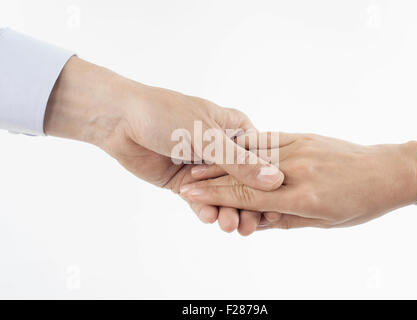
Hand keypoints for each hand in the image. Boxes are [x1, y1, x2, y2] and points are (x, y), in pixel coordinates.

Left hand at [43, 57, 282, 226]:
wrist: (120, 121)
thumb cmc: (165, 115)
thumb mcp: (208, 137)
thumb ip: (239, 162)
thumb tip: (275, 180)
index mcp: (235, 130)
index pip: (260, 160)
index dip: (268, 184)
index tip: (274, 207)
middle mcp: (222, 149)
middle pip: (243, 182)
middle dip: (247, 204)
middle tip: (250, 226)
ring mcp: (203, 167)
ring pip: (222, 194)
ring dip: (228, 211)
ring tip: (231, 227)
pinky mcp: (184, 182)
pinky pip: (200, 199)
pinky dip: (205, 209)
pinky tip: (210, 219)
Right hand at [181, 133, 416, 230]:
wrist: (387, 171)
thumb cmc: (359, 203)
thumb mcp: (323, 222)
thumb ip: (285, 219)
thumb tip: (256, 220)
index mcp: (302, 196)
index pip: (248, 196)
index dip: (217, 195)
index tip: (193, 195)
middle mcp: (297, 169)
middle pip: (243, 173)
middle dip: (210, 177)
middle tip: (184, 180)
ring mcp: (299, 148)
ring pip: (250, 154)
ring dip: (221, 159)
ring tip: (197, 164)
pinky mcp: (302, 135)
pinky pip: (267, 138)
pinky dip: (244, 144)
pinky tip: (227, 146)